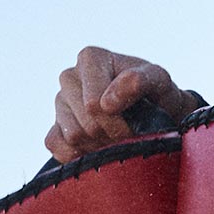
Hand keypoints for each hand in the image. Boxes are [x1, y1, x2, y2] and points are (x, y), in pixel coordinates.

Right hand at [47, 46, 198, 162]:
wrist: (155, 116)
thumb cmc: (156, 95)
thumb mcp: (159, 82)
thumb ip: (140, 81)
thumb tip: (107, 101)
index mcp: (91, 58)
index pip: (94, 104)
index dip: (119, 122)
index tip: (136, 124)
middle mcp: (70, 76)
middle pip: (86, 122)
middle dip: (112, 135)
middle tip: (130, 135)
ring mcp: (59, 103)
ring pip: (73, 137)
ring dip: (100, 146)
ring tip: (117, 138)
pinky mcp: (53, 128)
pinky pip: (57, 147)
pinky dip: (80, 155)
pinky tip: (98, 147)